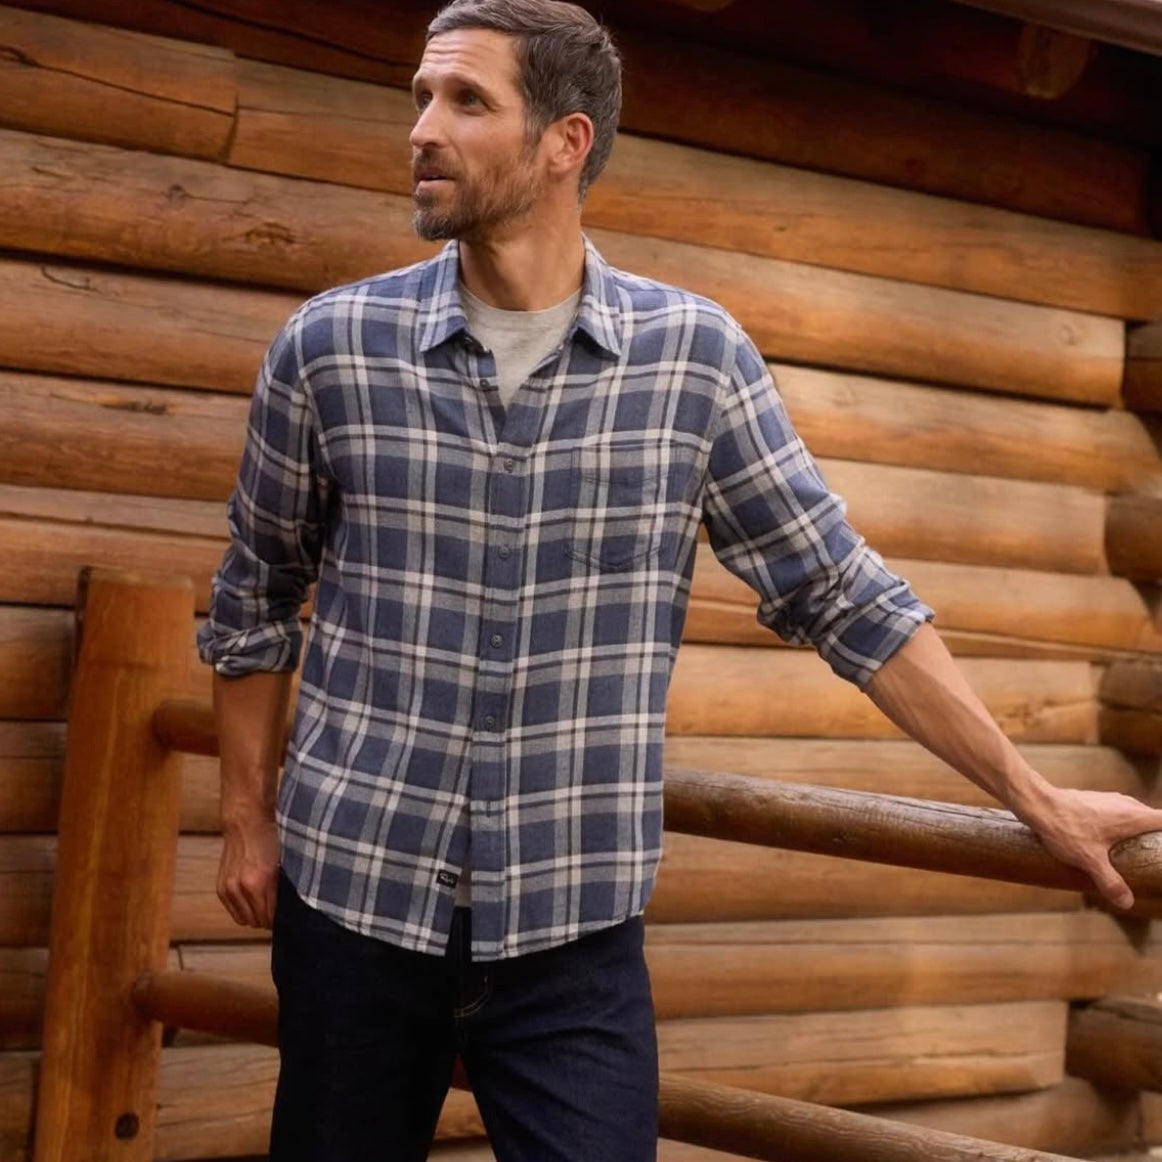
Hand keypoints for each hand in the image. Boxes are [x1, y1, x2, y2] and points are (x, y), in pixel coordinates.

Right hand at [218, 816, 279, 927]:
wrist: (245, 824)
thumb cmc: (268, 839)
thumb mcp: (283, 862)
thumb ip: (283, 886)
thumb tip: (288, 906)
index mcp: (260, 882)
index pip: (271, 917)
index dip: (280, 920)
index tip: (286, 917)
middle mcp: (242, 888)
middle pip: (257, 921)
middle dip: (267, 920)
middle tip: (276, 913)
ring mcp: (229, 888)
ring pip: (243, 919)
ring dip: (254, 916)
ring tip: (264, 907)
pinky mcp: (221, 888)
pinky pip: (232, 910)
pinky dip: (242, 909)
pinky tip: (251, 900)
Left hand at [1025, 788, 1161, 909]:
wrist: (1037, 803)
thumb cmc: (1064, 828)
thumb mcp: (1090, 860)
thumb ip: (1110, 882)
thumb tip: (1126, 902)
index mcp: (1132, 816)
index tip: (1161, 848)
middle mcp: (1125, 804)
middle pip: (1152, 819)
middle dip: (1155, 837)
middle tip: (1152, 858)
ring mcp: (1109, 800)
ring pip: (1133, 814)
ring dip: (1137, 830)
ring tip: (1134, 852)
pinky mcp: (1094, 800)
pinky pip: (1117, 813)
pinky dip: (1120, 826)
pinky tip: (1109, 841)